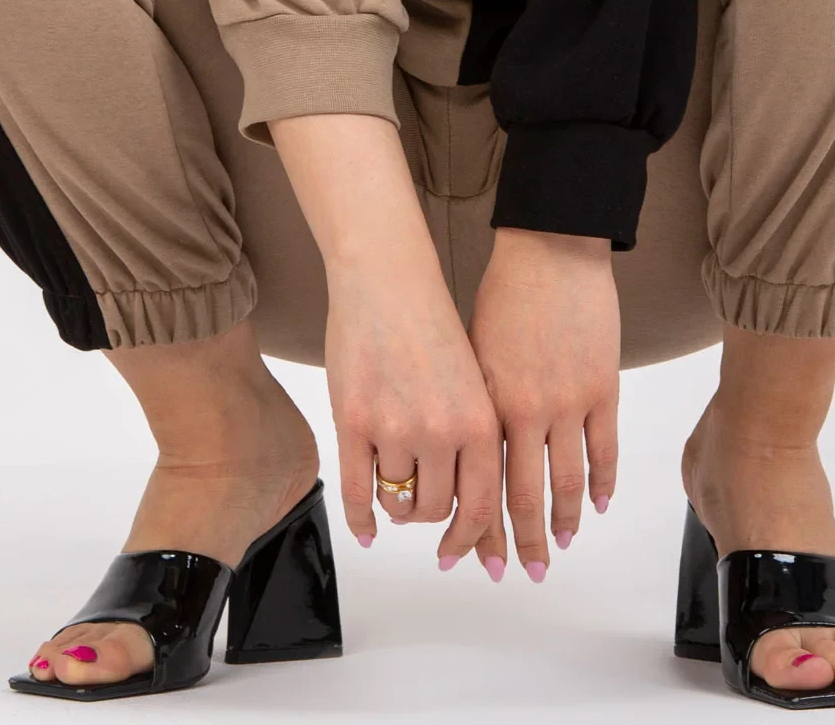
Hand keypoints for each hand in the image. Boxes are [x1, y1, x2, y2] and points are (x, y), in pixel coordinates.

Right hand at [324, 262, 506, 570]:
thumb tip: (464, 503)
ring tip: (394, 491)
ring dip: (395, 505)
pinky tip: (366, 527)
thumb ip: (472, 439)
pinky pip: (356, 490)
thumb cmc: (430, 323)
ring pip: (396, 500)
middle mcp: (441, 431)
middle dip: (427, 517)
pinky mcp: (352, 421)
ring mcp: (394, 427)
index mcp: (480, 421)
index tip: (461, 556)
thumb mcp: (472, 382)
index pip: (482, 506)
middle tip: (419, 510)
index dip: (472, 540)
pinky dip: (361, 517)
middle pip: (436, 509)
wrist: (387, 277)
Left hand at [467, 226, 619, 575]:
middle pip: (525, 497)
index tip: (471, 557)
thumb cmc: (505, 294)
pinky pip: (605, 450)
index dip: (478, 527)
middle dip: (522, 542)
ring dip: (564, 523)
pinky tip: (598, 506)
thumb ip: (476, 406)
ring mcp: (571, 404)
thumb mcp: (473, 352)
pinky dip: (603, 484)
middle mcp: (529, 413)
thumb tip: (469, 456)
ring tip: (559, 548)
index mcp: (490, 404)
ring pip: (569, 483)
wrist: (551, 252)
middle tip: (523, 572)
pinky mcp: (604, 389)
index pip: (483, 485)